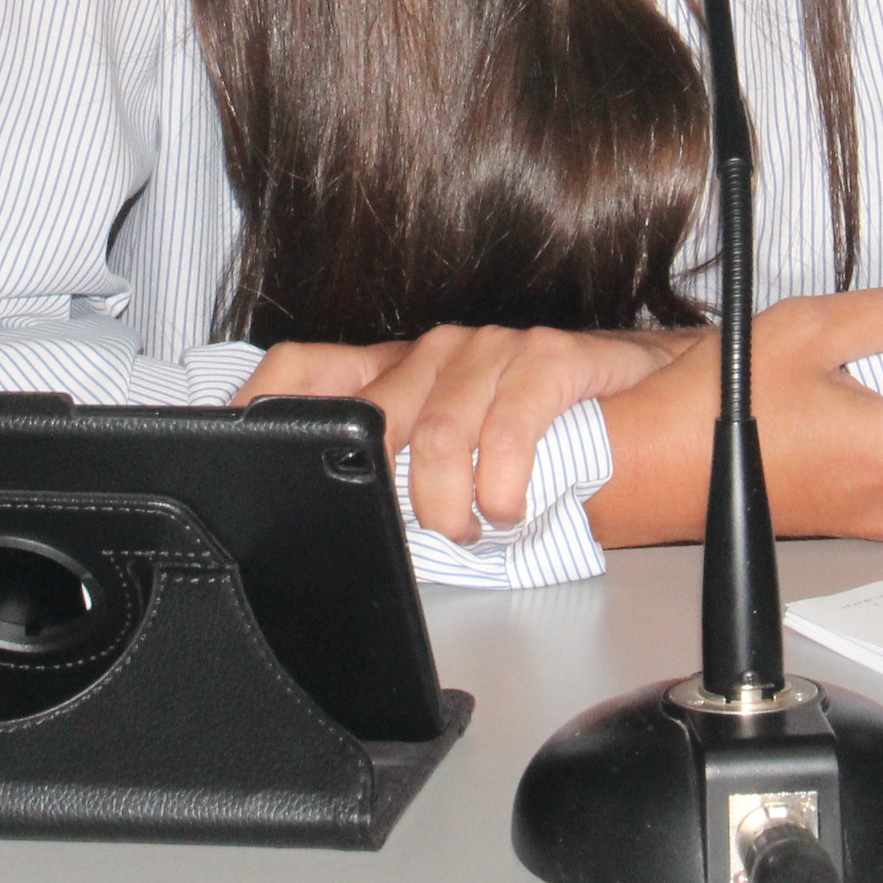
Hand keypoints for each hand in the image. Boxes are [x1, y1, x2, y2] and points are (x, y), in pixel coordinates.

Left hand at [240, 326, 697, 543]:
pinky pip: (513, 417)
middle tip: (408, 532)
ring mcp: (494, 349)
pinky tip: (507, 505)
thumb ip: (394, 474)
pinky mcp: (552, 356)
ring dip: (449, 498)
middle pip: (375, 413)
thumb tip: (332, 524)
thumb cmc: (540, 437)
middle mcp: (438, 351)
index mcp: (398, 371)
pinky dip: (505, 475)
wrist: (648, 394)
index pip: (305, 369)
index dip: (262, 403)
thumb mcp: (449, 457)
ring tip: (468, 528)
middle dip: (382, 488)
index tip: (234, 442)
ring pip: (442, 427)